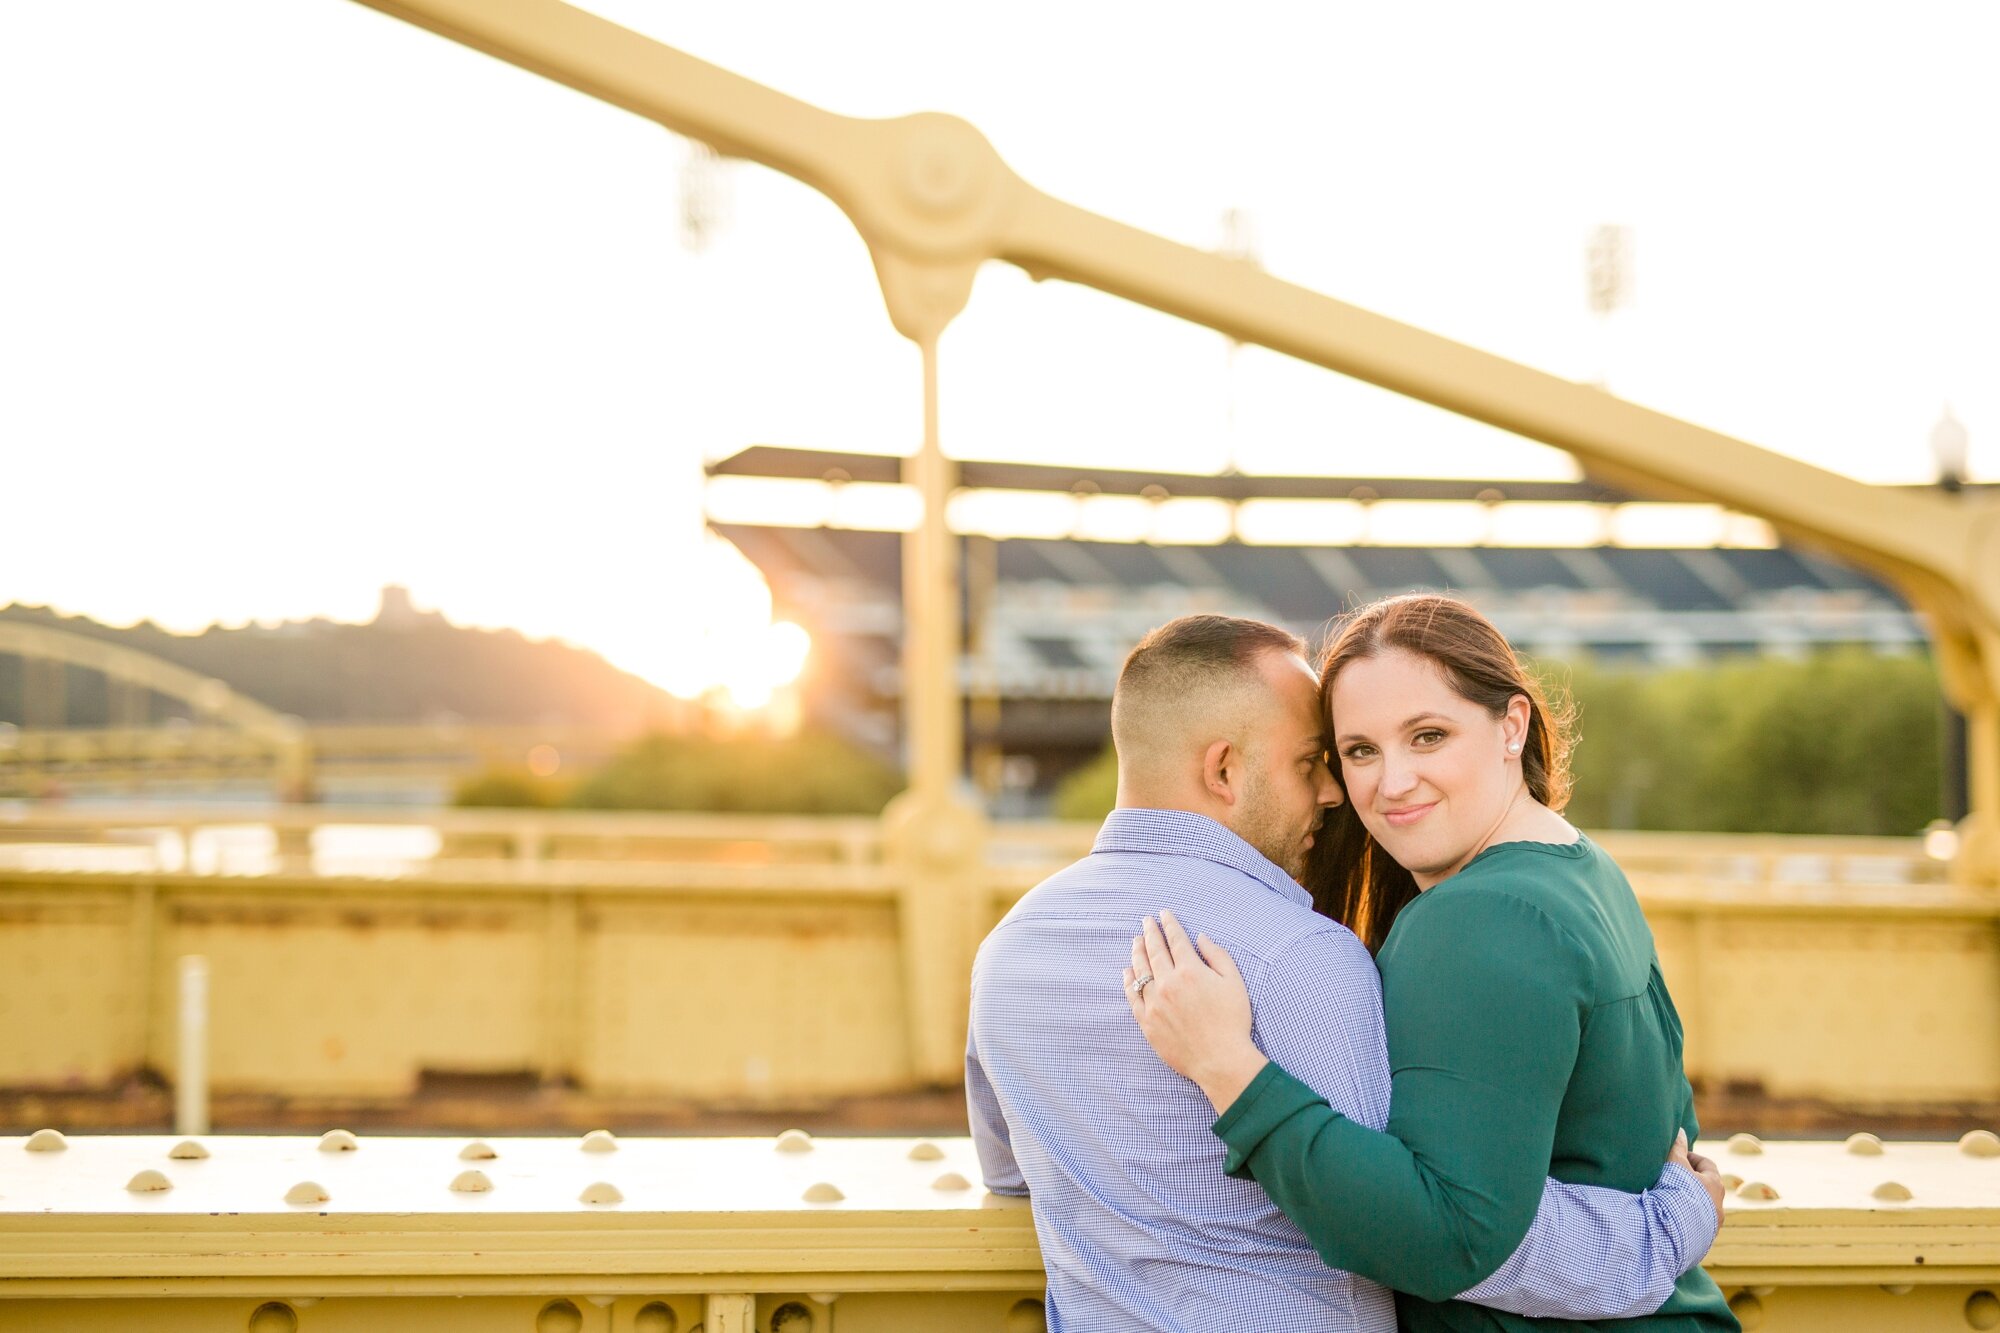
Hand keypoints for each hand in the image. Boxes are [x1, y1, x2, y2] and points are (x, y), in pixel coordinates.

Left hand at [1123, 909, 1268, 1113]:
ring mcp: (1154, 1003)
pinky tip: (1127, 972)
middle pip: (1154, 951)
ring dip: (1137, 952)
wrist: (1221, 1060)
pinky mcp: (1147, 1022)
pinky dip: (1128, 981)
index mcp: (1190, 971)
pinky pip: (1132, 996)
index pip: (1176, 940)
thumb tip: (1200, 938)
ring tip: (1136, 941)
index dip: (1169, 924)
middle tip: (1146, 921)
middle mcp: (1168, 983)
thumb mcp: (1234, 982)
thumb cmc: (1232, 1021)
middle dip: (1149, 932)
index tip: (1164, 914)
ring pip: (1140, 970)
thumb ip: (1217, 956)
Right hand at [1668, 1128, 1724, 1226]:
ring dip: (1684, 1202)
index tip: (1674, 1157)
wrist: (1676, 1233)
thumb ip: (1677, 1147)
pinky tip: (1666, 1217)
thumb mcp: (1675, 1165)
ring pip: (1698, 1208)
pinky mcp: (1700, 1241)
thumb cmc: (1678, 1193)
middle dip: (1687, 1181)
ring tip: (1664, 1200)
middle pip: (1703, 1188)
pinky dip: (1681, 1219)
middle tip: (1667, 1178)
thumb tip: (1680, 1131)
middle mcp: (1718, 1207)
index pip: (1706, 1164)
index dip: (1690, 1157)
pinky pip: (1692, 1225)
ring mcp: (1710, 1226)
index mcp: (1715, 1186)